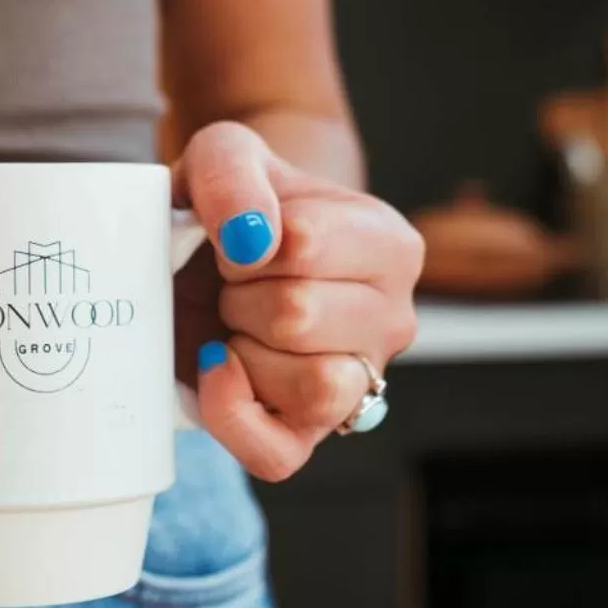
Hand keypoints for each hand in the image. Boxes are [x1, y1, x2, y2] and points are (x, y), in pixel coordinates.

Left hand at [173, 122, 422, 480]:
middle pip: (300, 317)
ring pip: (312, 387)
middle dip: (241, 294)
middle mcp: (393, 319)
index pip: (306, 245)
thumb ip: (232, 173)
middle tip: (235, 282)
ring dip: (245, 349)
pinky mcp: (310, 434)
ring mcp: (359, 383)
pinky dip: (233, 414)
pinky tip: (216, 368)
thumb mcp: (224, 155)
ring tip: (238, 322)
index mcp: (390, 245)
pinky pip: (277, 453)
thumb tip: (251, 239)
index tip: (241, 236)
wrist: (214, 251)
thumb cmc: (234, 206)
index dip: (245, 239)